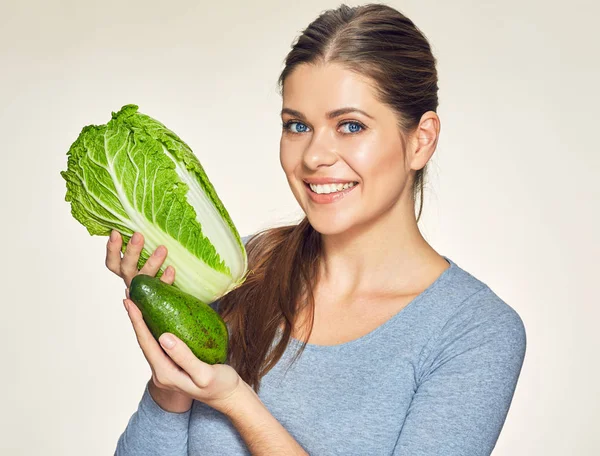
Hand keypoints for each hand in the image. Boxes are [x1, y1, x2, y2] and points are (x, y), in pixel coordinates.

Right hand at [105, 230, 173, 294]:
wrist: (169, 300)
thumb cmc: (158, 267)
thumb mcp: (147, 253)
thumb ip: (143, 240)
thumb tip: (140, 214)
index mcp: (126, 271)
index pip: (113, 261)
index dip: (112, 248)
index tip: (115, 232)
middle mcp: (133, 280)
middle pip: (126, 267)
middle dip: (132, 251)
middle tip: (139, 235)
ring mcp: (145, 290)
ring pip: (143, 278)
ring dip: (151, 263)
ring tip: (162, 248)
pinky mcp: (158, 296)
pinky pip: (160, 289)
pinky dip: (164, 280)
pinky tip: (171, 269)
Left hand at [124, 296, 248, 415]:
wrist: (229, 397)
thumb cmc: (220, 386)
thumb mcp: (204, 374)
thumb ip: (184, 357)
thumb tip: (163, 337)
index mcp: (165, 374)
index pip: (147, 343)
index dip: (137, 321)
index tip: (130, 302)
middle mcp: (161, 372)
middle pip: (144, 340)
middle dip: (136, 317)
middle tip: (129, 294)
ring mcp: (167, 368)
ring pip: (151, 341)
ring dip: (143, 321)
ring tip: (139, 301)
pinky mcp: (175, 363)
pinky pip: (160, 343)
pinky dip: (155, 326)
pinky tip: (158, 316)